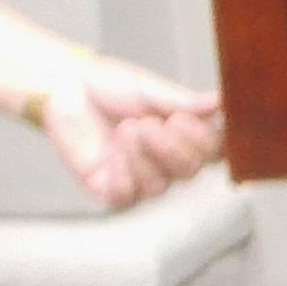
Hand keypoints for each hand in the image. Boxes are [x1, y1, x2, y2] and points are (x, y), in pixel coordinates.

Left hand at [33, 53, 224, 210]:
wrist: (66, 89)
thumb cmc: (111, 87)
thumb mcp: (149, 90)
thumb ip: (183, 102)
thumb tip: (220, 103)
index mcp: (186, 135)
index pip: (214, 151)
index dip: (204, 142)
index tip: (182, 119)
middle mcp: (167, 161)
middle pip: (189, 172)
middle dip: (171, 149)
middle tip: (148, 124)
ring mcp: (139, 177)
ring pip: (158, 186)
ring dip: (142, 158)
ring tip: (125, 130)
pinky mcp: (108, 188)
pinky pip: (124, 198)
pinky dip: (123, 179)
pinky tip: (113, 157)